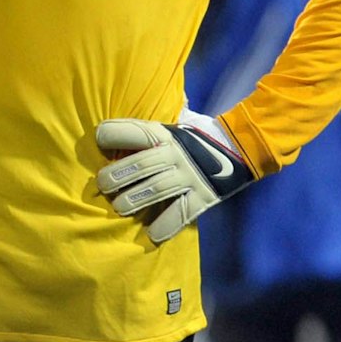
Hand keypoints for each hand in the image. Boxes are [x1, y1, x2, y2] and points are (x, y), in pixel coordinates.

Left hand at [94, 109, 253, 242]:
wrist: (240, 149)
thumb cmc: (196, 136)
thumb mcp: (177, 121)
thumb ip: (155, 119)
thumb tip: (138, 106)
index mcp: (165, 133)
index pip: (133, 130)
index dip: (112, 134)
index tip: (100, 142)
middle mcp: (177, 153)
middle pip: (141, 165)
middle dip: (116, 176)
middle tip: (102, 185)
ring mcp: (190, 176)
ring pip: (156, 189)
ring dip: (133, 200)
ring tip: (119, 208)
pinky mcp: (204, 196)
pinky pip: (182, 213)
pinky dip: (165, 225)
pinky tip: (152, 235)